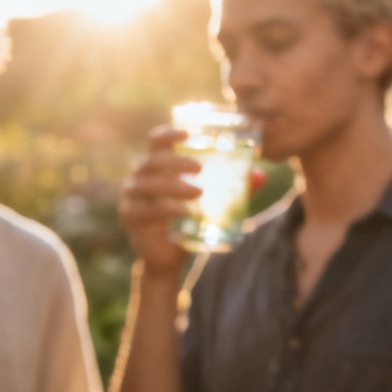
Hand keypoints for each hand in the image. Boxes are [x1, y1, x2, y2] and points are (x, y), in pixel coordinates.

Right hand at [119, 128, 265, 279]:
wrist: (167, 256)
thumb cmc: (186, 222)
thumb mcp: (208, 201)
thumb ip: (231, 188)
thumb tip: (261, 176)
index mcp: (153, 166)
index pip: (154, 141)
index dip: (168, 134)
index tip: (187, 134)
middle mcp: (138, 177)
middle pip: (153, 161)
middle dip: (176, 162)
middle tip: (200, 168)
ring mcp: (130, 196)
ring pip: (151, 184)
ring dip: (175, 186)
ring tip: (199, 192)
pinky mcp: (131, 216)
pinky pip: (150, 209)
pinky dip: (170, 208)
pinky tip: (187, 211)